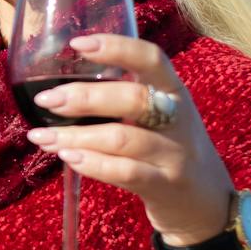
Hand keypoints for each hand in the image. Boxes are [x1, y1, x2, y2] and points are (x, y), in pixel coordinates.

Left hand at [24, 34, 233, 245]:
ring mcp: (175, 154)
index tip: (77, 44)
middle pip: (132, 98)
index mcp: (174, 92)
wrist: (208, 205)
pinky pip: (125, 172)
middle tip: (47, 100)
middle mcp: (178, 119)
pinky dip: (92, 163)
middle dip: (83, 97)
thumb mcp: (161, 117)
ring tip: (43, 137)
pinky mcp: (166, 187)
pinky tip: (68, 158)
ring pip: (121, 138)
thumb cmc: (170, 151)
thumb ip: (127, 99)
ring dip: (76, 136)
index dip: (116, 47)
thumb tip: (64, 87)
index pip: (151, 59)